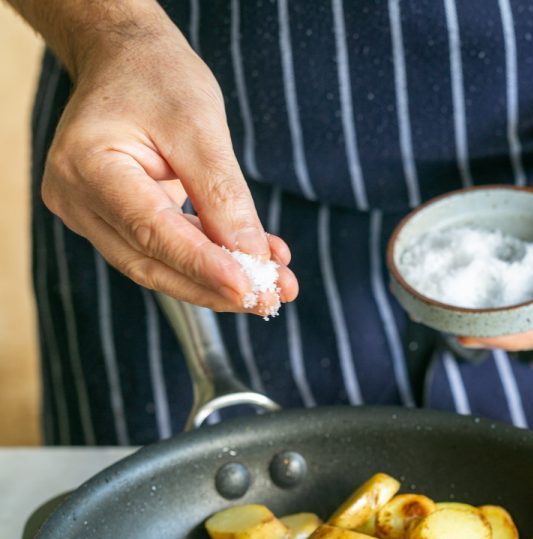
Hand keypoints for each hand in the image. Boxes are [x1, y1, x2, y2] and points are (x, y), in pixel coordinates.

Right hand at [41, 20, 296, 314]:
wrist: (125, 59)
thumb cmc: (155, 77)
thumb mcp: (199, 125)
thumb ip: (222, 196)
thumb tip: (252, 258)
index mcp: (87, 165)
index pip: (151, 231)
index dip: (202, 266)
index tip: (247, 289)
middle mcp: (77, 199)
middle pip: (152, 262)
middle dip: (215, 286)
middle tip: (269, 298)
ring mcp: (89, 216)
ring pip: (158, 267)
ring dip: (217, 282)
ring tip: (270, 287)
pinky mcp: (112, 224)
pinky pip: (162, 253)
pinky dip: (208, 262)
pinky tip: (252, 264)